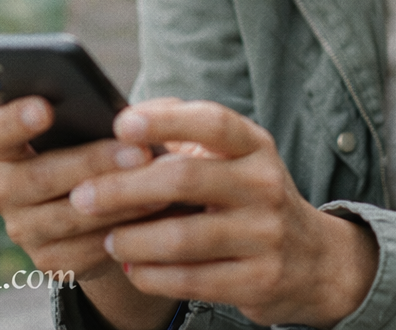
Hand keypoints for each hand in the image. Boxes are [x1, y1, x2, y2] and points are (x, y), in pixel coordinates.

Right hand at [0, 97, 179, 329]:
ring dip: (117, 202)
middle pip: (41, 176)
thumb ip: (104, 109)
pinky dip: (121, 232)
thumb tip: (135, 118)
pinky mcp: (49, 261)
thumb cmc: (91, 140)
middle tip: (139, 152)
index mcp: (2, 144)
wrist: (95, 198)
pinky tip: (152, 217)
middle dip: (95, 163)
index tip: (46, 108)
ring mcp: (22, 229)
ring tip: (158, 185)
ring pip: (69, 217)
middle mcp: (2, 189)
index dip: (14, 120)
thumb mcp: (92, 119)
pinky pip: (86, 250)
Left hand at [70, 98, 378, 328]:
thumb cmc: (250, 195)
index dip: (166, 120)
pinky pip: (193, 280)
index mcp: (254, 145)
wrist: (313, 260)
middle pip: (186, 179)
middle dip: (126, 188)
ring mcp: (265, 234)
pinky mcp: (259, 280)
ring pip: (185, 237)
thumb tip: (129, 115)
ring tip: (108, 238)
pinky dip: (154, 276)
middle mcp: (264, 183)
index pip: (212, 121)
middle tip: (82, 195)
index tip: (121, 124)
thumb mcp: (235, 155)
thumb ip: (186, 130)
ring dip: (135, 239)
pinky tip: (132, 268)